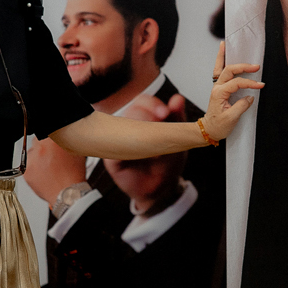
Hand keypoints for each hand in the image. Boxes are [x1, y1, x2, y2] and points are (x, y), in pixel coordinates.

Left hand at [25, 137, 88, 205]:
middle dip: (43, 146)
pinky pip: (27, 166)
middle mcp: (40, 149)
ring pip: (31, 153)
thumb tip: (65, 136)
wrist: (67, 194)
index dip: (50, 136)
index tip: (52, 141)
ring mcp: (32, 160)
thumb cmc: (73, 175)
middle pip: (37, 141)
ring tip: (48, 167)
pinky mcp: (26, 172)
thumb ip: (68, 141)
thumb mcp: (76, 152)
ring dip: (37, 157)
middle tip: (51, 155)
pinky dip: (33, 169)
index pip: (46, 130)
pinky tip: (44, 174)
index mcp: (52, 141)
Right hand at [104, 94, 188, 210]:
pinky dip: (127, 145)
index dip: (152, 103)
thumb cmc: (166, 163)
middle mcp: (129, 127)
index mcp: (143, 119)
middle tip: (162, 119)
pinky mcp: (111, 158)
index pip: (142, 102)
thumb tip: (177, 98)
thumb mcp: (176, 139)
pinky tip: (142, 151)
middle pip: (131, 109)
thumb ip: (177, 118)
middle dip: (148, 112)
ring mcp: (118, 142)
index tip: (165, 111)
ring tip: (156, 140)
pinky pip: (112, 145)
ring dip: (139, 126)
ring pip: (121, 124)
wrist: (162, 189)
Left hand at [201, 42, 261, 142]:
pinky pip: (219, 71)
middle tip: (256, 66)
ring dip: (224, 56)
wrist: (209, 130)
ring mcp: (217, 86)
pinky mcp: (220, 88)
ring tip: (225, 44)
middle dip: (243, 67)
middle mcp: (217, 87)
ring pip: (221, 68)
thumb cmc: (219, 126)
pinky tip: (222, 52)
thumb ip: (241, 106)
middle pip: (229, 71)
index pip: (236, 83)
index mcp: (219, 94)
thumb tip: (250, 97)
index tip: (260, 85)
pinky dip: (220, 61)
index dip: (249, 83)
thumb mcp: (231, 119)